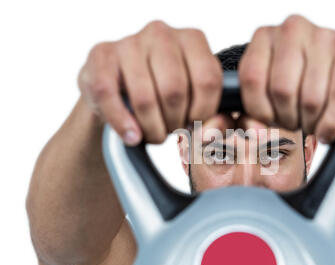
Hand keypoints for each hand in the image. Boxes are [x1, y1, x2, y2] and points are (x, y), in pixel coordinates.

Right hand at [78, 21, 222, 144]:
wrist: (117, 87)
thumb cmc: (160, 92)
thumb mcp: (190, 94)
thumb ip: (206, 109)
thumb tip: (210, 132)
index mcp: (191, 40)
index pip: (207, 80)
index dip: (202, 113)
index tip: (194, 126)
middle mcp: (161, 34)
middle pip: (174, 91)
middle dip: (174, 122)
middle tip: (171, 131)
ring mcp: (129, 42)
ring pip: (145, 98)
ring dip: (151, 128)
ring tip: (153, 135)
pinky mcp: (100, 56)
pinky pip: (110, 97)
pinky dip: (123, 124)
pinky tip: (132, 136)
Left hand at [238, 14, 334, 142]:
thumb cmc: (308, 89)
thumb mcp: (274, 97)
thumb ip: (256, 113)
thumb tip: (254, 131)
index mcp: (265, 37)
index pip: (251, 78)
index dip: (260, 110)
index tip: (271, 121)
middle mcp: (292, 29)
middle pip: (281, 90)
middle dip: (288, 119)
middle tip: (296, 124)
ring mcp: (324, 36)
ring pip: (310, 98)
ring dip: (311, 123)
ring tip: (313, 124)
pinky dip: (331, 123)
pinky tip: (328, 130)